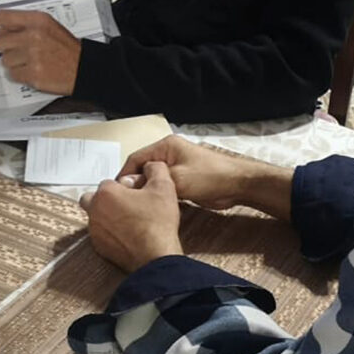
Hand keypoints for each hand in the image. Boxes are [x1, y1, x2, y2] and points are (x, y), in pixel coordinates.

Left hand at [0, 10, 80, 94]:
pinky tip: (36, 71)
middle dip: (7, 47)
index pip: (2, 17)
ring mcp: (32, 55)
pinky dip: (21, 75)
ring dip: (15, 63)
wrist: (85, 68)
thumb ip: (22, 26)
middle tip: (25, 50)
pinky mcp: (32, 73)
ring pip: (4, 59)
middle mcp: (34, 35)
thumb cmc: (65, 48)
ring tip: (35, 62)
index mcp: (38, 20)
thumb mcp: (48, 28)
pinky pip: (12, 74)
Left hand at [80, 161, 182, 271]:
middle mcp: (95, 212)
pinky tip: (131, 233)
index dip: (126, 185)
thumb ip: (156, 168)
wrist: (155, 256)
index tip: (138, 191)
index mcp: (106, 194)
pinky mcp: (100, 248)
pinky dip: (113, 232)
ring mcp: (95, 232)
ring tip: (133, 219)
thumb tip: (151, 166)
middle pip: (94, 198)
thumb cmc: (157, 222)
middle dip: (108, 198)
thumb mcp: (164, 186)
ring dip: (110, 215)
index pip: (110, 181)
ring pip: (98, 216)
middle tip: (129, 203)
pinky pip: (102, 233)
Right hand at [119, 136, 292, 220]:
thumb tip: (125, 184)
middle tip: (123, 203)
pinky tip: (150, 207)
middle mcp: (169, 153)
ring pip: (152, 179)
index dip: (124, 175)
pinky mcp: (182, 179)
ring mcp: (176, 166)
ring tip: (133, 207)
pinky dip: (156, 194)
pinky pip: (163, 186)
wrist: (238, 184)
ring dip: (145, 191)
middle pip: (142, 168)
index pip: (136, 158)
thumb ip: (151, 180)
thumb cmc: (210, 177)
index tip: (115, 193)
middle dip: (134, 184)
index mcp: (166, 146)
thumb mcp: (178, 179)